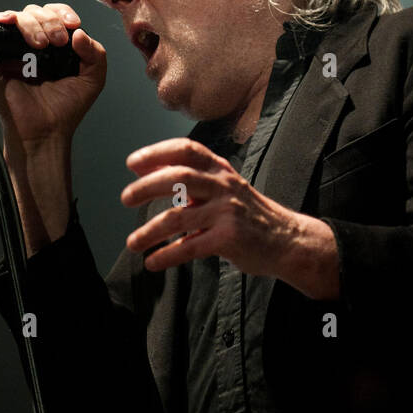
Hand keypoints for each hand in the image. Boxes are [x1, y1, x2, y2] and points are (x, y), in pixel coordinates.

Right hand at [0, 3, 105, 147]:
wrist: (44, 132)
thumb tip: (79, 32)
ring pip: (19, 17)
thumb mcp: (93, 79)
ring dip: (31, 23)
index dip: (63, 14)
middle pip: (37, 12)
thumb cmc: (66, 109)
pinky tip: (10, 22)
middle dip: (50, 21)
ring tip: (40, 44)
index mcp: (57, 46)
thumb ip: (95, 53)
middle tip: (56, 42)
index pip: (56, 15)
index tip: (72, 26)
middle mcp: (35, 45)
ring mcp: (15, 50)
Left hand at [120, 138, 339, 298]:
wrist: (287, 240)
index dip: (157, 153)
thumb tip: (149, 174)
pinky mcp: (229, 238)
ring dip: (150, 231)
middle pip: (179, 176)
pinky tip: (153, 262)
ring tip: (132, 242)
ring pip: (179, 217)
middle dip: (147, 186)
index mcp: (220, 169)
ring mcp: (227, 212)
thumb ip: (194, 180)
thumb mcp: (226, 188)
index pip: (186, 150)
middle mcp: (224, 185)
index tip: (133, 163)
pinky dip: (168, 255)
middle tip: (125, 198)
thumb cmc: (248, 214)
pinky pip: (190, 247)